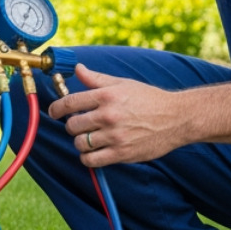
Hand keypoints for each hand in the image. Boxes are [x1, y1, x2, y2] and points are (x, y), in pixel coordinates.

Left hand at [50, 63, 187, 166]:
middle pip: (72, 125)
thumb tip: (78, 69)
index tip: (54, 112)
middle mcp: (109, 116)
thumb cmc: (150, 99)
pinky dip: (87, 158)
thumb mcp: (123, 84)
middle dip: (72, 125)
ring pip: (80, 144)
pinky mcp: (121, 154)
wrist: (176, 118)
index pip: (70, 103)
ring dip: (80, 142)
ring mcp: (115, 136)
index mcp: (107, 96)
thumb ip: (97, 79)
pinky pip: (91, 160)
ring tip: (89, 138)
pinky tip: (93, 152)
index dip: (56, 108)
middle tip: (80, 124)